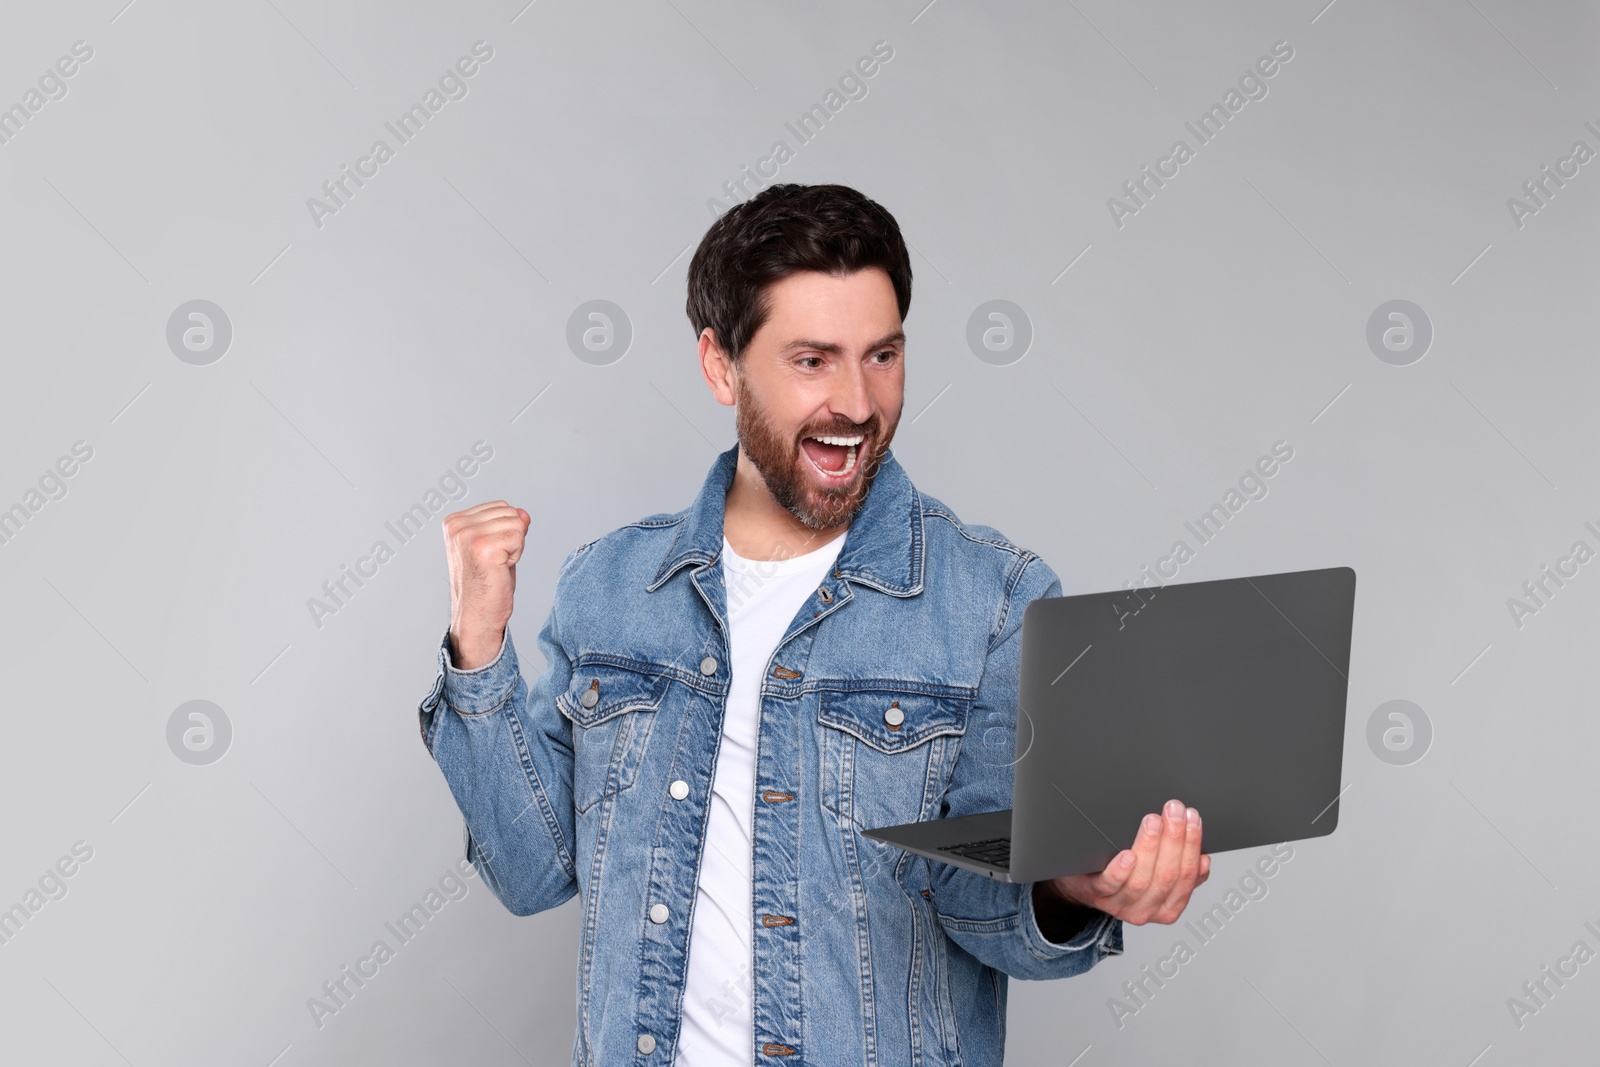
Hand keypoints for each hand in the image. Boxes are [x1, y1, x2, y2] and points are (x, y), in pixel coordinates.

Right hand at [443, 500, 530, 668]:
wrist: (477, 615)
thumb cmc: (485, 584)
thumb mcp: (497, 546)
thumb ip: (507, 525)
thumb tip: (523, 513)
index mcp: (454, 522)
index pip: (501, 506)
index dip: (505, 530)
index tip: (491, 553)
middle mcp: (457, 526)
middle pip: (510, 512)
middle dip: (512, 538)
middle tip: (495, 562)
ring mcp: (468, 535)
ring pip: (516, 523)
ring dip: (515, 547)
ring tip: (497, 565)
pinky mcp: (483, 547)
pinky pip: (519, 537)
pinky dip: (517, 555)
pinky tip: (500, 569)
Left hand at [1045, 799, 1209, 925]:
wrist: (1083, 887)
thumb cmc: (1124, 876)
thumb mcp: (1156, 875)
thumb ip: (1178, 869)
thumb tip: (1202, 857)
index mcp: (1168, 906)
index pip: (1188, 876)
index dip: (1192, 845)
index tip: (1192, 817)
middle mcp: (1147, 910)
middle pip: (1167, 875)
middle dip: (1174, 839)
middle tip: (1175, 810)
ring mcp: (1121, 905)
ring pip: (1142, 879)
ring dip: (1151, 846)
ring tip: (1153, 821)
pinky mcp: (1097, 894)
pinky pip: (1110, 884)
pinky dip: (1121, 870)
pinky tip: (1127, 855)